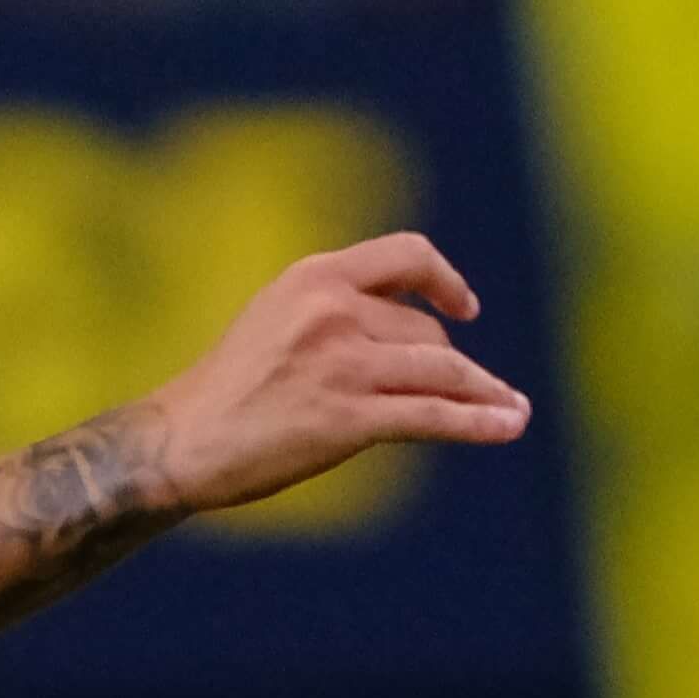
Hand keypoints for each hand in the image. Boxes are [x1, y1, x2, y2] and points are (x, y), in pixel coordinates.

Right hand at [118, 234, 533, 516]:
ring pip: (443, 371)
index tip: (464, 309)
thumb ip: (336, 309)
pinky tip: (506, 426)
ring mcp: (342, 364)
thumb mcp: (278, 318)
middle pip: (428, 332)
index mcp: (315, 276)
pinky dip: (479, 422)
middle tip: (463, 394)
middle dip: (450, 365)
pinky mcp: (347, 418)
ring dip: (486, 393)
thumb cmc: (228, 390)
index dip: (445, 280)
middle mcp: (333, 310)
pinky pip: (433, 415)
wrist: (183, 442)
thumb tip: (410, 327)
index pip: (407, 256)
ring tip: (514, 410)